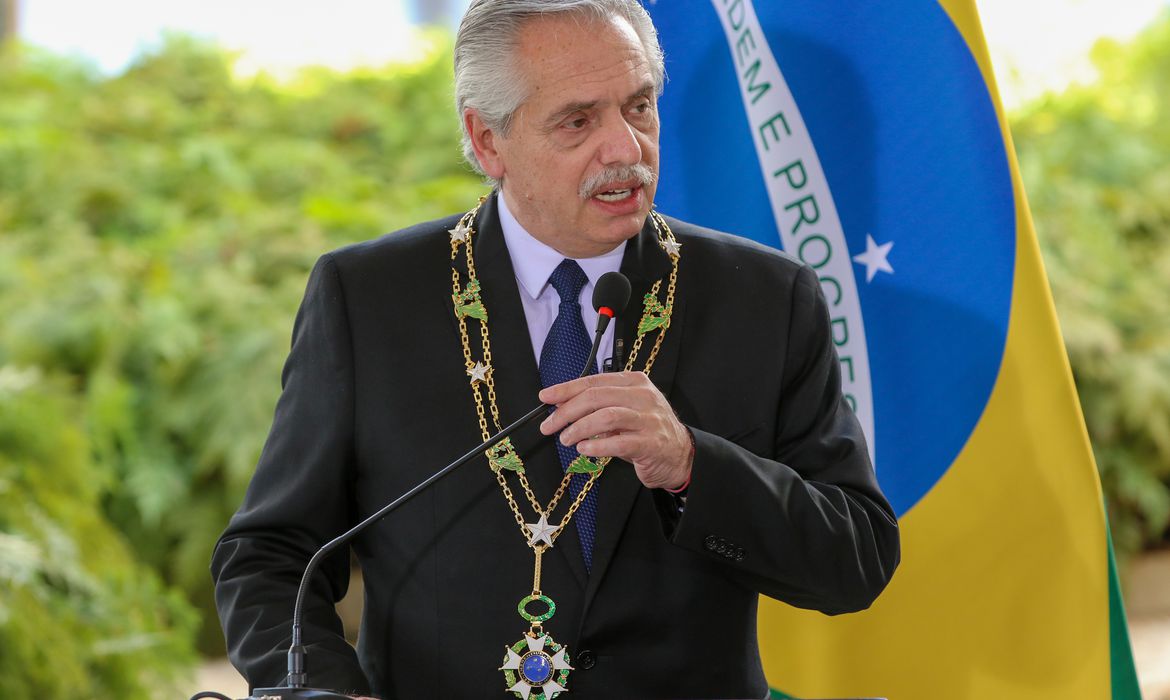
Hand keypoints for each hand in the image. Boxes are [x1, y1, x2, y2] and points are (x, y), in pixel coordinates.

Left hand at [538, 371, 692, 489]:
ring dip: (579, 428)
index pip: (594, 381)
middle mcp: (643, 396)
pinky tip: (584, 449)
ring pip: (606, 417)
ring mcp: (649, 419)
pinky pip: (618, 443)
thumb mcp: (625, 410)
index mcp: (635, 382)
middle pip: (596, 397)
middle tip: (550, 426)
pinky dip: (596, 446)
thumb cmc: (647, 431)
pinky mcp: (651, 443)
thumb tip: (562, 408)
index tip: (546, 398)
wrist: (680, 455)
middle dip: (567, 411)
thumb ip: (600, 406)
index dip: (566, 389)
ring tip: (566, 439)